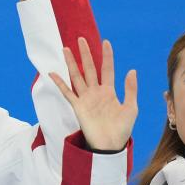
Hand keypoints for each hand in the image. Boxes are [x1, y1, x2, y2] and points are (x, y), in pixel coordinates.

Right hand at [50, 37, 136, 151]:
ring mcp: (85, 99)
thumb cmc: (122, 129)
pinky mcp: (78, 107)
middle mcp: (96, 92)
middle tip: (81, 39)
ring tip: (66, 49)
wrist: (110, 145)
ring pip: (77, 76)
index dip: (107, 56)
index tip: (106, 42)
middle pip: (89, 69)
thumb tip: (132, 70)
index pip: (107, 69)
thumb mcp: (131, 108)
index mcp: (109, 91)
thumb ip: (130, 89)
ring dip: (71, 63)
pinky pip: (67, 92)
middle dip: (85, 54)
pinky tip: (53, 73)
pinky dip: (60, 83)